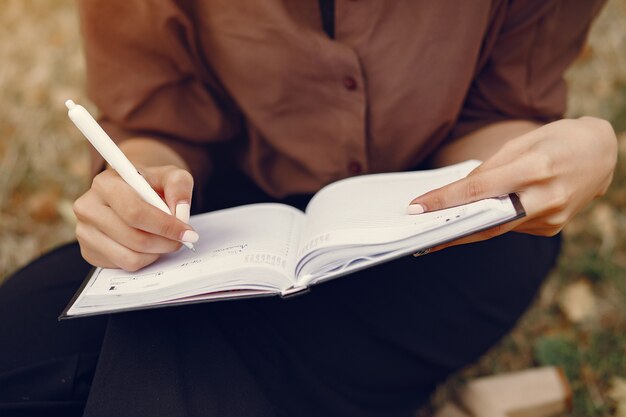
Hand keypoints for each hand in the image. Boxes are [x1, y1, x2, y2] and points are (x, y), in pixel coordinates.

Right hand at [73, 165, 197, 270]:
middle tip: (182, 239)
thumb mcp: (170, 175)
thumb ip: (179, 186)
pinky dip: (145, 259)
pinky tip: (149, 245)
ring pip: (130, 257)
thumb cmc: (151, 184)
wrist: (131, 192)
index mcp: (105, 183)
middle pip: (134, 238)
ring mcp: (85, 232)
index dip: (165, 226)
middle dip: (166, 242)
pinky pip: (124, 266)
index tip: (188, 232)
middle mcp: (88, 207)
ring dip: (157, 253)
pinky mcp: (89, 252)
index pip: (135, 212)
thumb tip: (181, 213)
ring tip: (166, 240)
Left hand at [408, 117, 616, 251]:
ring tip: (438, 230)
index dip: (446, 201)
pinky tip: (476, 220)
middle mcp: (547, 196)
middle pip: (489, 222)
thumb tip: (461, 192)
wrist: (603, 154)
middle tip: (421, 236)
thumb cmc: (558, 140)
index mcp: (536, 168)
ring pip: (500, 228)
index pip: (479, 189)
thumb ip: (491, 169)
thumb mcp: (522, 143)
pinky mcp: (554, 228)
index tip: (417, 208)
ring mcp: (554, 216)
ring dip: (468, 230)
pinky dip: (493, 223)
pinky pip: (514, 227)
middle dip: (452, 231)